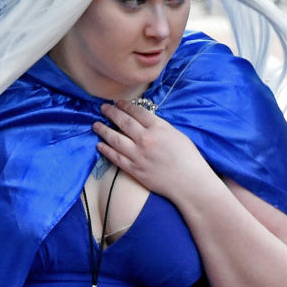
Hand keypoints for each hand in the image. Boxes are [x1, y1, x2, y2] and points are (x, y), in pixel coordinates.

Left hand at [93, 100, 212, 202]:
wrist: (190, 183)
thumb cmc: (189, 159)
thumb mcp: (177, 135)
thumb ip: (160, 127)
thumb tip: (146, 123)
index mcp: (158, 127)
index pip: (137, 112)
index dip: (125, 106)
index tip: (117, 103)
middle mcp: (146, 139)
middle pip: (123, 122)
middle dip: (111, 113)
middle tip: (103, 108)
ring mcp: (138, 155)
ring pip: (115, 139)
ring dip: (103, 130)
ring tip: (96, 125)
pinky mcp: (135, 170)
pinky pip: (116, 158)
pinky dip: (106, 150)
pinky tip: (100, 145)